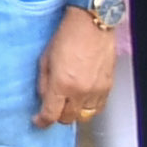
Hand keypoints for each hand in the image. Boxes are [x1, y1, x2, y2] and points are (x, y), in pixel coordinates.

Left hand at [39, 0, 126, 127]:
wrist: (92, 25)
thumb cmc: (66, 37)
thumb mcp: (45, 59)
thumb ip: (44, 82)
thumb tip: (44, 98)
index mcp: (62, 84)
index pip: (51, 114)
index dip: (42, 121)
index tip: (38, 121)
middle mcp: (81, 91)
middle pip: (68, 118)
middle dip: (57, 116)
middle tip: (52, 107)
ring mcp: (97, 90)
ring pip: (85, 116)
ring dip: (74, 112)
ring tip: (68, 102)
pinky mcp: (108, 86)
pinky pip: (98, 107)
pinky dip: (89, 106)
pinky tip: (82, 97)